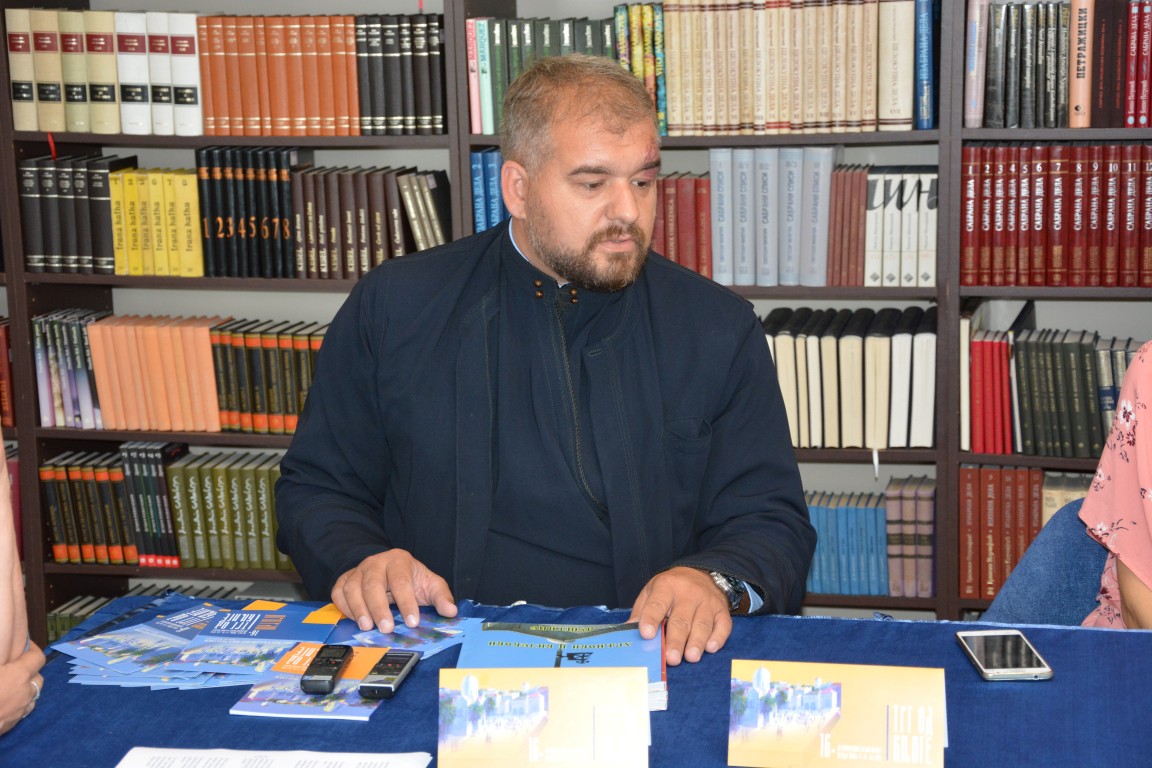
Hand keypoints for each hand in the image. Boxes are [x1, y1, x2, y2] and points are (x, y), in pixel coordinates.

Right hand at [0, 642, 43, 735]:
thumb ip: (0, 656)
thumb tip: (3, 662)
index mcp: (19, 675)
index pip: (38, 657)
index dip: (32, 649)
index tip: (25, 645)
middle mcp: (25, 692)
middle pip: (38, 677)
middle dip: (30, 670)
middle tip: (15, 667)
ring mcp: (20, 710)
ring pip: (33, 695)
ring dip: (26, 688)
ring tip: (11, 685)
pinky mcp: (13, 724)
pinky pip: (23, 710)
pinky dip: (19, 703)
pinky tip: (5, 702)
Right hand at [331, 549, 456, 633]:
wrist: (387, 568)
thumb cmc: (410, 579)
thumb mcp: (429, 583)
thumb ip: (440, 596)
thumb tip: (451, 611)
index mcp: (398, 560)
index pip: (401, 581)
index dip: (407, 602)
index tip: (413, 622)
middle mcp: (375, 563)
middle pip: (373, 584)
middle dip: (379, 608)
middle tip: (387, 628)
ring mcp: (358, 571)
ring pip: (353, 588)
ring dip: (359, 609)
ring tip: (368, 627)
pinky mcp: (344, 580)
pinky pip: (339, 592)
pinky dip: (345, 607)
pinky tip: (354, 620)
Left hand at [628, 566, 731, 665]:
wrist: (701, 573)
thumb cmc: (672, 588)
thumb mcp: (652, 591)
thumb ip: (642, 610)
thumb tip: (629, 630)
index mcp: (667, 586)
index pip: (657, 604)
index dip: (651, 619)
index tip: (646, 634)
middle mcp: (688, 593)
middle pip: (681, 619)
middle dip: (676, 640)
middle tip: (671, 658)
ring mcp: (707, 602)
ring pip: (702, 624)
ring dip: (697, 642)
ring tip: (691, 657)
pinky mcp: (722, 611)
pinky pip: (723, 625)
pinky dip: (718, 637)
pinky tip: (711, 647)